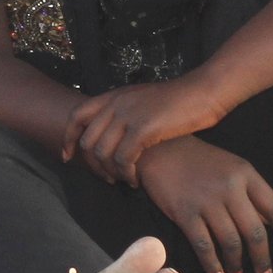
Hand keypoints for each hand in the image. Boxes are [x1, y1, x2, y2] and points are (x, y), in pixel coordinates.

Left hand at [62, 75, 224, 182]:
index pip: (77, 115)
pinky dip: (126, 173)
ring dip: (111, 172)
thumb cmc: (178, 100)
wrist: (203, 92)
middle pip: (88, 140)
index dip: (68, 138)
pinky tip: (135, 179)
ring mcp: (128, 115)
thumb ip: (124, 111)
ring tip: (124, 180)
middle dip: (93, 164)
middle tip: (106, 178)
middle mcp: (116, 103)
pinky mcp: (144, 129)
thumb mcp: (142, 99)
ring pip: (103, 152)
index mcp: (113, 95)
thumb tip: (112, 132)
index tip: (68, 156)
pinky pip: (123, 158)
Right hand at [131, 137, 272, 272]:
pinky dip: (212, 265)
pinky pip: (203, 245)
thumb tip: (271, 226)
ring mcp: (206, 201)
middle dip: (262, 259)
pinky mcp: (184, 212)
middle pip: (254, 231)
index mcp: (246, 174)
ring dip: (237, 264)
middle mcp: (230, 188)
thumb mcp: (231, 167)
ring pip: (230, 241)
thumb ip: (251, 194)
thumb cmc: (199, 160)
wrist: (158, 147)